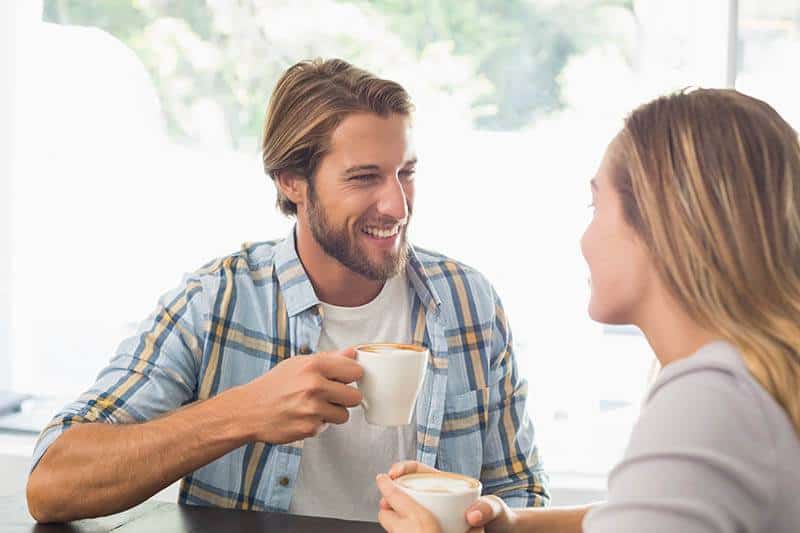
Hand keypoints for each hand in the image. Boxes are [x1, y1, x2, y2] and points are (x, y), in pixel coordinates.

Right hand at [231, 347, 362, 443]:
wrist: (249, 410)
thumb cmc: (274, 385)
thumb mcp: (298, 363)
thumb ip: (329, 358)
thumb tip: (352, 353)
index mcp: (314, 365)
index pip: (355, 371)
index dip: (351, 376)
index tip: (344, 379)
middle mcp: (315, 386)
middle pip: (355, 396)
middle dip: (346, 398)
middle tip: (332, 396)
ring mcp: (313, 408)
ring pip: (344, 415)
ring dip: (333, 413)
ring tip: (315, 407)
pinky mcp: (310, 428)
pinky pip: (328, 426)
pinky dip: (319, 423)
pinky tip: (304, 416)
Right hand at [385, 461, 517, 532]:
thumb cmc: (499, 518)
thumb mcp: (495, 509)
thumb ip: (488, 508)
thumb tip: (473, 514)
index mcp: (449, 485)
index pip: (419, 469)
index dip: (403, 469)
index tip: (393, 474)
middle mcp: (439, 496)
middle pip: (408, 487)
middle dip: (392, 490)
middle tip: (384, 499)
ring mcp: (435, 511)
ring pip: (408, 506)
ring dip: (394, 507)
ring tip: (386, 512)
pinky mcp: (434, 526)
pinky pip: (414, 522)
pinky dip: (404, 523)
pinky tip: (400, 527)